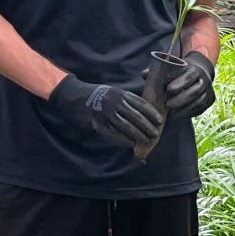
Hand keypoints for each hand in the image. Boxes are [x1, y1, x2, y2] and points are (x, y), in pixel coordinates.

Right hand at [48, 75, 163, 148]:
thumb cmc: (98, 95)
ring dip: (138, 135)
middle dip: (147, 126)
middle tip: (156, 133)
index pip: (140, 103)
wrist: (74, 96)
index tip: (160, 121)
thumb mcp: (114, 92)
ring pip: (126, 126)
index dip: (152, 113)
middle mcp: (114, 102)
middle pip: (135, 116)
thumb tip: (146, 112)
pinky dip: (125, 139)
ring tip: (147, 140)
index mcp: (120, 94)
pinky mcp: (98, 123)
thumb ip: (128, 100)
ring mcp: (106, 113)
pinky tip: (132, 143)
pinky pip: (114, 133)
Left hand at [163, 51, 215, 118]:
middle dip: (182, 98)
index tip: (169, 90)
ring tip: (172, 113)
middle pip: (196, 90)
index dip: (180, 83)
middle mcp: (204, 80)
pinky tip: (179, 115)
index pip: (190, 76)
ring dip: (186, 108)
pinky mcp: (209, 101)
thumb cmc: (181, 71)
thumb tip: (144, 75)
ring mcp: (208, 91)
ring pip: (200, 101)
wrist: (199, 73)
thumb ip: (159, 71)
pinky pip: (201, 108)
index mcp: (195, 69)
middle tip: (168, 105)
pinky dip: (190, 113)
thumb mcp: (172, 68)